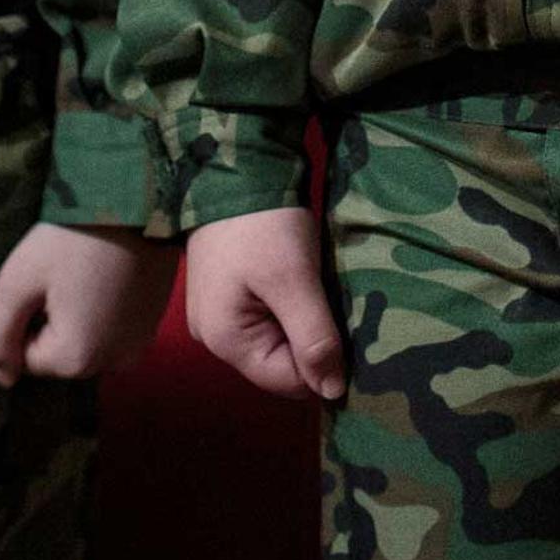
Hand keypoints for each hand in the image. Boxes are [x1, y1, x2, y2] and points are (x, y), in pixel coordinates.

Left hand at [0, 224, 179, 384]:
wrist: (136, 200)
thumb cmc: (70, 238)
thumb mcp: (17, 281)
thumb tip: (3, 379)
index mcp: (75, 359)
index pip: (27, 358)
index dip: (25, 318)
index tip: (40, 281)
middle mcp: (112, 363)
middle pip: (60, 355)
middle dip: (52, 321)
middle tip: (61, 275)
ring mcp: (137, 345)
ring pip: (86, 344)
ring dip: (78, 318)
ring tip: (83, 274)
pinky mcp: (152, 325)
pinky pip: (114, 333)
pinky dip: (104, 313)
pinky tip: (105, 277)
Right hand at [184, 207, 344, 402]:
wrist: (232, 166)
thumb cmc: (262, 225)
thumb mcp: (294, 281)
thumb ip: (313, 339)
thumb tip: (332, 393)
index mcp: (225, 341)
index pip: (288, 381)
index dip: (323, 363)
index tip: (346, 328)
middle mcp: (214, 338)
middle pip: (279, 363)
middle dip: (311, 341)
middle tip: (331, 301)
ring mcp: (217, 315)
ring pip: (276, 340)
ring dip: (302, 322)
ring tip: (316, 288)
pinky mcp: (226, 294)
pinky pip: (266, 319)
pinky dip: (288, 306)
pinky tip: (300, 281)